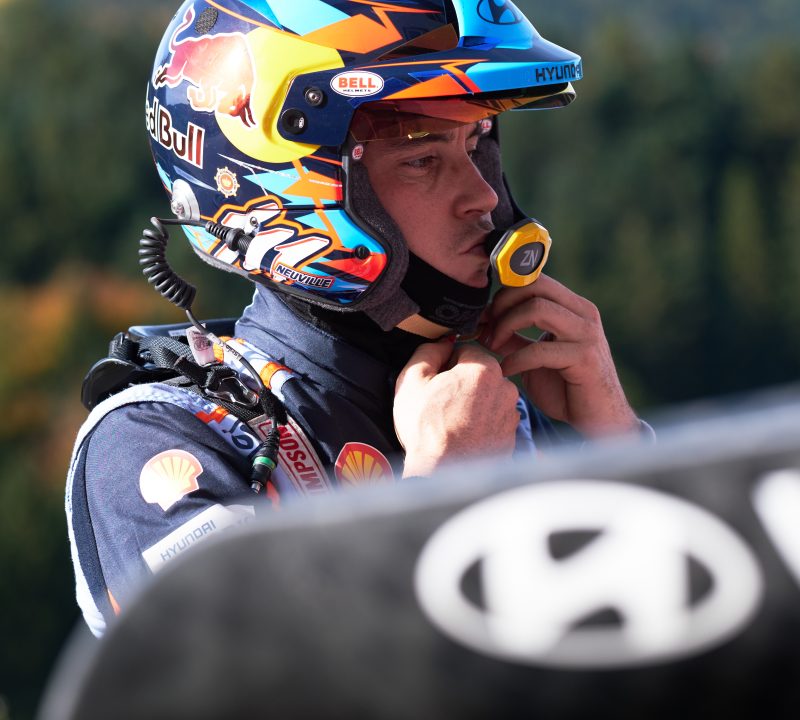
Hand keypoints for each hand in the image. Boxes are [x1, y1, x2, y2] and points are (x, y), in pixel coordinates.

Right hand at [394, 340, 519, 477]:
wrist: (441, 474)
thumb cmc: (425, 427)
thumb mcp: (412, 379)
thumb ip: (428, 351)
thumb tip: (443, 344)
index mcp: (484, 368)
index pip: (465, 350)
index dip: (446, 364)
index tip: (435, 382)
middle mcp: (506, 388)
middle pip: (480, 375)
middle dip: (462, 384)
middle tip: (441, 404)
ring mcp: (511, 415)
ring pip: (488, 398)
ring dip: (473, 404)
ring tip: (452, 423)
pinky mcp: (511, 437)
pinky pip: (494, 421)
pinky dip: (481, 424)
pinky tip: (464, 436)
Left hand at [480, 274, 638, 437]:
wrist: (598, 419)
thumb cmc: (566, 387)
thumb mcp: (534, 357)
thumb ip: (515, 338)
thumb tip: (484, 323)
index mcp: (573, 308)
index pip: (536, 279)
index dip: (505, 293)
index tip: (486, 316)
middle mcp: (584, 314)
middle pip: (535, 286)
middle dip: (503, 303)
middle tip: (488, 327)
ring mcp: (587, 334)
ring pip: (538, 309)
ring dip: (507, 325)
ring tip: (494, 345)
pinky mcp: (585, 358)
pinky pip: (540, 350)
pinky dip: (515, 359)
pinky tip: (506, 371)